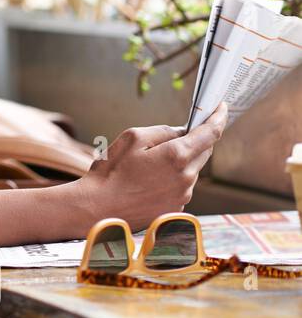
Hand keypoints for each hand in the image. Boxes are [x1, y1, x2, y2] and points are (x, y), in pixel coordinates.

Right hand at [75, 101, 228, 229]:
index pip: (210, 133)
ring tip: (148, 167)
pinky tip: (147, 182)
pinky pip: (181, 187)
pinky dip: (172, 180)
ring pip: (191, 170)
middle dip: (194, 141)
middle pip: (203, 152)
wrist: (97, 208)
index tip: (221, 108)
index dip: (218, 118)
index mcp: (177, 156)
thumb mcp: (132, 138)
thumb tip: (181, 132)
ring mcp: (183, 195)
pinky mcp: (176, 209)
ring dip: (180, 163)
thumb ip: (162, 131)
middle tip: (171, 138)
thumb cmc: (110, 172)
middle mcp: (186, 177)